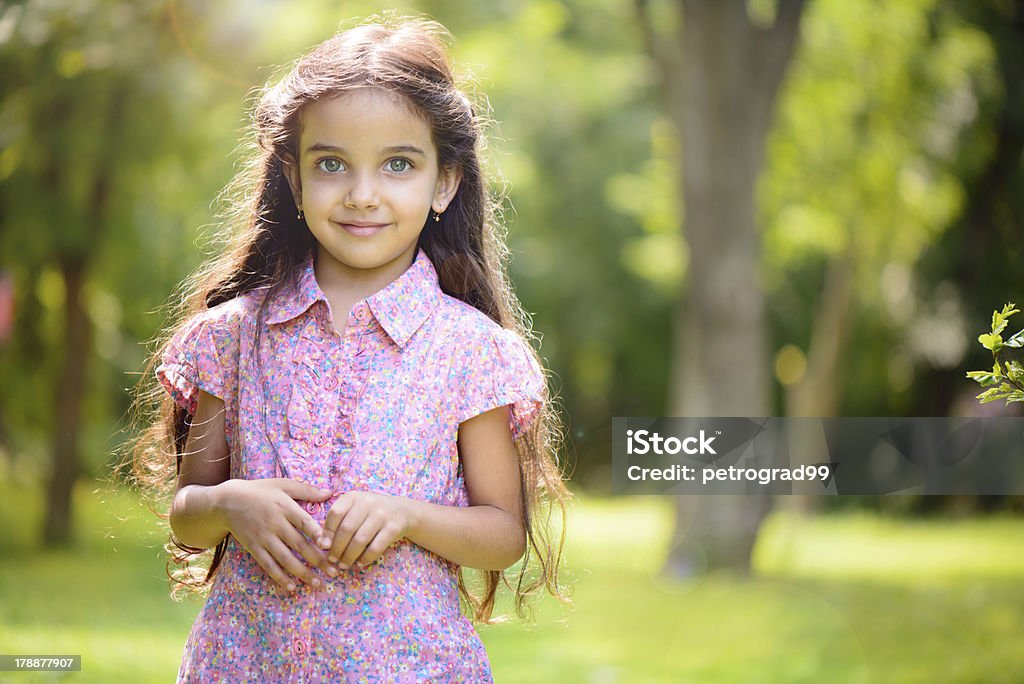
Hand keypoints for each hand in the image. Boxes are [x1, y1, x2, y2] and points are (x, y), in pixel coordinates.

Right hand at [216, 478, 334, 591]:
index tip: (331, 546)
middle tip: (334, 572)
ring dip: (303, 573)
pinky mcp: (254, 548)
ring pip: (285, 558)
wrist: (227, 501)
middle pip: (299, 545)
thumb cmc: (259, 491)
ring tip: (318, 583)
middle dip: (318, 560)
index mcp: (285, 507)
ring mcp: (264, 538)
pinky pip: (268, 565)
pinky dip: (280, 577)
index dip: (318, 534)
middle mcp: (275, 524)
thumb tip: (330, 492)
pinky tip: (292, 587)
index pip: (304, 522)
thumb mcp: (282, 485)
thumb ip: (307, 490)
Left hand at [320, 491, 412, 568]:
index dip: (327, 531)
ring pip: (360, 540)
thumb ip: (338, 522)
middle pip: (347, 529)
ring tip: (344, 564)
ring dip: (349, 556)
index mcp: (354, 496)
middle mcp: (368, 502)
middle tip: (332, 560)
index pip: (335, 513)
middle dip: (337, 548)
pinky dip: (366, 558)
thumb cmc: (371, 512)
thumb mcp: (354, 509)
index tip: (324, 546)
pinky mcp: (394, 527)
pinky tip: (360, 563)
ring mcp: (382, 514)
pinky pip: (376, 547)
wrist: (403, 511)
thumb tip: (322, 543)